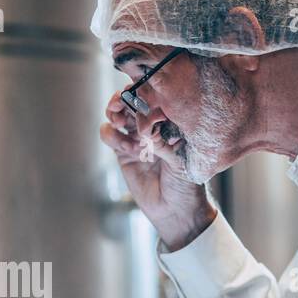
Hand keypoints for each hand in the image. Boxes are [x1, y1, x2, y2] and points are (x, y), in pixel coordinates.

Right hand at [100, 91, 215, 250]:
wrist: (175, 210)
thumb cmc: (187, 182)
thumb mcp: (181, 156)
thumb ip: (163, 139)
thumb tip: (148, 125)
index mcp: (171, 119)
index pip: (155, 94)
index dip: (143, 87)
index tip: (138, 89)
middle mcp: (152, 124)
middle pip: (131, 98)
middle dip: (124, 96)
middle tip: (122, 101)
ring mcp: (136, 136)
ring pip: (117, 112)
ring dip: (115, 113)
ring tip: (122, 124)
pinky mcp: (122, 151)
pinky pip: (109, 134)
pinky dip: (114, 137)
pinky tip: (129, 150)